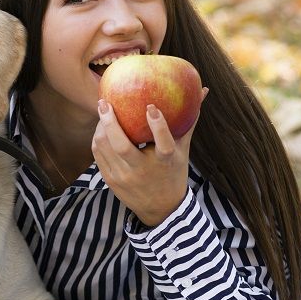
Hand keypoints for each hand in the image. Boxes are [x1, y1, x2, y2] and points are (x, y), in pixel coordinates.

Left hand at [92, 89, 206, 227]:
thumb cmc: (173, 172)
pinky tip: (101, 128)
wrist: (161, 209)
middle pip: (122, 146)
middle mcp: (143, 171)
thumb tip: (202, 90)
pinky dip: (98, 139)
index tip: (151, 107)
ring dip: (101, 127)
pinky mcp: (110, 180)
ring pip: (104, 147)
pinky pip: (98, 154)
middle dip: (110, 122)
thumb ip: (188, 121)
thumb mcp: (182, 150)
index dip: (158, 126)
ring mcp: (124, 177)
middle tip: (105, 103)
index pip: (163, 144)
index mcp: (165, 162)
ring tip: (103, 111)